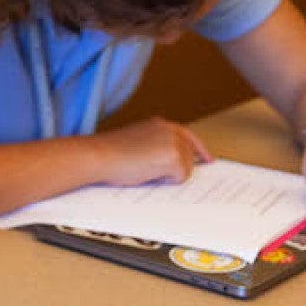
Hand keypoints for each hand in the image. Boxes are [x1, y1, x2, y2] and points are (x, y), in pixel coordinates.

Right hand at [90, 117, 213, 186]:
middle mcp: (170, 130)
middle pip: (190, 156)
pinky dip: (165, 181)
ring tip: (143, 169)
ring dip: (167, 175)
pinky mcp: (174, 158)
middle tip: (150, 170)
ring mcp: (173, 143)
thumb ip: (155, 145)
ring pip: (186, 169)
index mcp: (160, 124)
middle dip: (176, 167)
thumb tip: (168, 161)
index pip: (188, 136)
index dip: (199, 149)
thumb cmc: (108, 153)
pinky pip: (180, 178)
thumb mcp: (136, 141)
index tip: (208, 159)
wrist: (97, 156)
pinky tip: (146, 173)